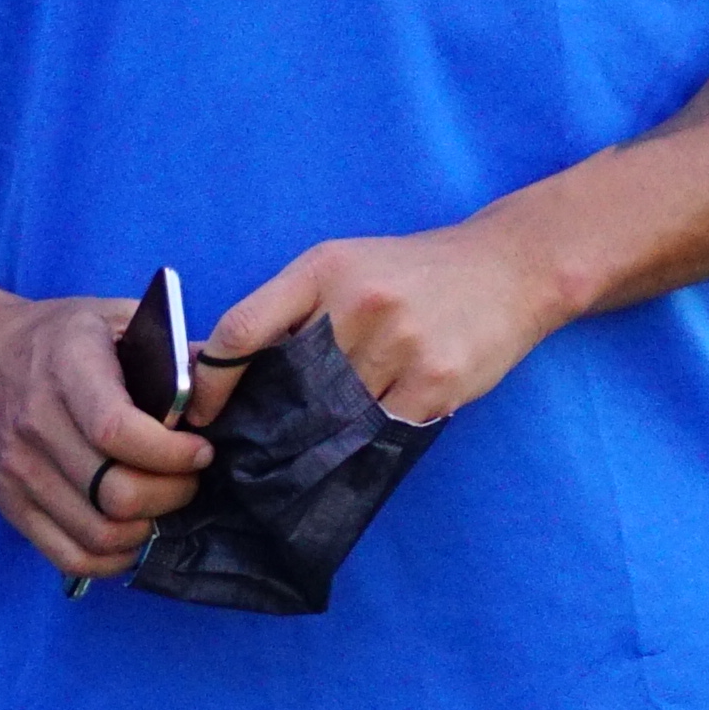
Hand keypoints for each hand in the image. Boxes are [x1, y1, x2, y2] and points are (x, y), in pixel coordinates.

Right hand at [0, 279, 216, 584]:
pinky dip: (110, 558)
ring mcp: (17, 470)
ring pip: (97, 532)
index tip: (200, 451)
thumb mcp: (109, 316)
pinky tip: (129, 534)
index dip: (171, 454)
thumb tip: (226, 378)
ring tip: (160, 503)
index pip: (118, 431)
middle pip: (114, 492)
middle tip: (187, 479)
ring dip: (145, 528)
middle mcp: (34, 423)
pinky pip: (68, 555)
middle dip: (170, 494)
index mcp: (66, 368)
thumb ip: (169, 345)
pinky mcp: (10, 504)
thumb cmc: (53, 338)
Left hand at [206, 220, 572, 429]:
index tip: (200, 414)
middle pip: (289, 383)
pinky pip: (383, 430)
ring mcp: (400, 342)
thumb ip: (289, 308)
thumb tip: (224, 367)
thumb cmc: (411, 271)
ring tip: (313, 444)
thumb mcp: (341, 265)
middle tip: (253, 444)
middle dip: (269, 418)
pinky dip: (369, 440)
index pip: (242, 329)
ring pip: (335, 414)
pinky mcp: (437, 380)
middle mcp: (357, 302)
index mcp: (320, 268)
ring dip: (321, 435)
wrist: (508, 266)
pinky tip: (366, 438)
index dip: (211, 381)